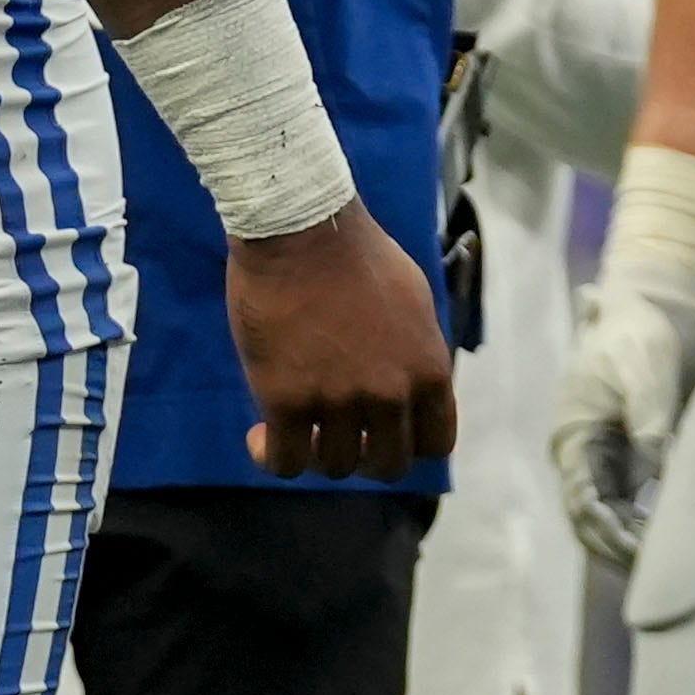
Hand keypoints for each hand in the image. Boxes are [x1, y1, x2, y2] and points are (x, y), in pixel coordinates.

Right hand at [224, 199, 458, 478]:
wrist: (300, 227)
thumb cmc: (355, 253)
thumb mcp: (414, 304)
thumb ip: (416, 353)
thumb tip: (410, 384)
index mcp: (428, 370)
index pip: (435, 444)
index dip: (407, 444)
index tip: (381, 432)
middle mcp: (390, 395)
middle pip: (387, 465)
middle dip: (362, 455)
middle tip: (335, 433)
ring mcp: (338, 401)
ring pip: (333, 466)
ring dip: (314, 454)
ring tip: (294, 430)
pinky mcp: (286, 401)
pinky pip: (284, 461)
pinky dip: (271, 457)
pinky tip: (259, 436)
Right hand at [550, 269, 694, 569]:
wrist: (656, 311)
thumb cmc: (642, 334)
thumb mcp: (647, 368)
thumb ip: (650, 418)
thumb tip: (657, 470)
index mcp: (575, 435)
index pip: (580, 497)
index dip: (603, 527)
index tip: (632, 544)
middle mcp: (585, 457)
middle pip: (591, 521)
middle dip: (620, 549)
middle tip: (660, 571)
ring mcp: (608, 463)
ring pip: (612, 523)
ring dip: (635, 546)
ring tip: (673, 567)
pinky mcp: (633, 463)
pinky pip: (634, 510)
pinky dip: (651, 530)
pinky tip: (680, 544)